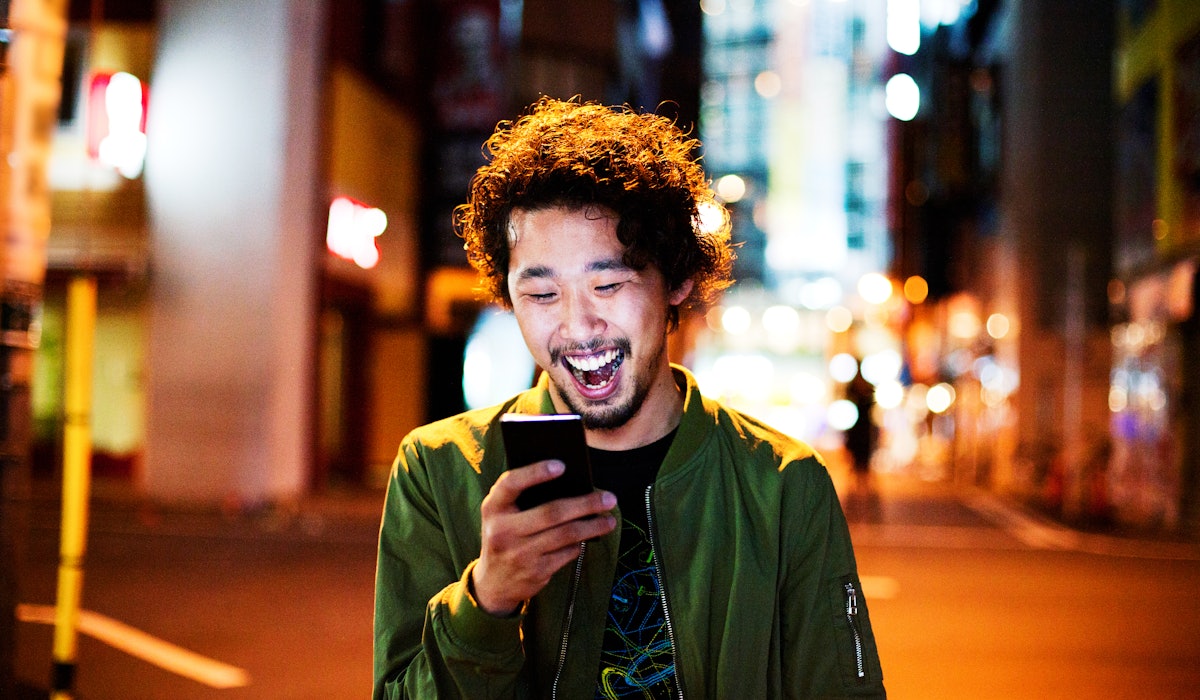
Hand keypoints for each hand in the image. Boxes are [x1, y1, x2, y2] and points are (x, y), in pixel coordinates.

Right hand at [472, 460, 616, 615]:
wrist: (493, 584)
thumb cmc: (505, 536)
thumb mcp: (502, 515)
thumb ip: (523, 498)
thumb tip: (571, 483)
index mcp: (493, 508)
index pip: (511, 483)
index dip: (535, 472)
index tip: (562, 465)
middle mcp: (502, 531)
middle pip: (551, 512)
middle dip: (585, 504)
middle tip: (609, 498)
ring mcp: (519, 553)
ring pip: (565, 534)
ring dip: (593, 526)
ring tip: (609, 520)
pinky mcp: (535, 572)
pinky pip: (567, 553)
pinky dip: (580, 543)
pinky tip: (590, 537)